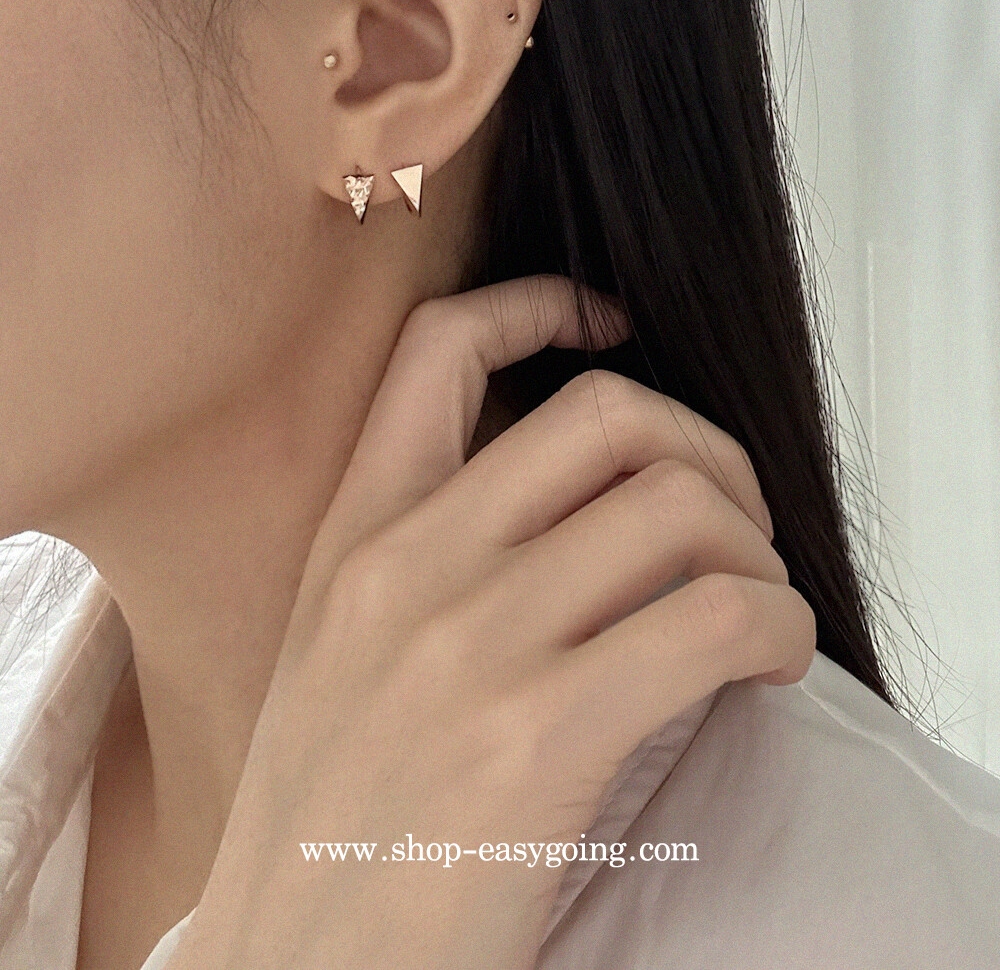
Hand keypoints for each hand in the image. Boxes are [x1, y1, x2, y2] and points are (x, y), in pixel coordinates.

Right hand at [170, 274, 814, 969]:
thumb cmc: (328, 834)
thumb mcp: (338, 661)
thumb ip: (428, 570)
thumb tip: (587, 514)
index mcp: (352, 538)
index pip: (439, 351)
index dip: (539, 306)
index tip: (608, 322)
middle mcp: (407, 568)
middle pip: (607, 414)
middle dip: (703, 447)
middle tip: (728, 515)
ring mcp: (470, 646)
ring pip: (678, 506)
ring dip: (754, 547)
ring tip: (755, 604)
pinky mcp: (540, 739)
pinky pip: (717, 618)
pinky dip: (777, 626)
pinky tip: (769, 664)